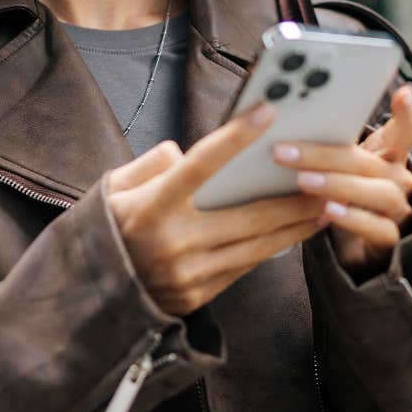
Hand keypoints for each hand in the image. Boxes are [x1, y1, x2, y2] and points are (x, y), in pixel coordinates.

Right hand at [104, 101, 329, 316]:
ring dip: (295, 225)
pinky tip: (296, 233)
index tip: (267, 112)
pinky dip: (274, 248)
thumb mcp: (113, 190)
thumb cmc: (105, 232)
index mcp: (150, 207)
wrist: (84, 299)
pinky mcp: (198, 296)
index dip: (235, 137)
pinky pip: (245, 267)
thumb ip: (152, 165)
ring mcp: (188, 274)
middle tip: (327, 174)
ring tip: (326, 205)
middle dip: (293, 195)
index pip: (200, 164)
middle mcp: (173, 242)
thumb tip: (188, 153)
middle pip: (248, 213)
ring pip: (257, 245)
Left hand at [270, 83, 411, 280]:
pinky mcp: (390, 237)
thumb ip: (328, 142)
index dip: (406, 112)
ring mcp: (398, 208)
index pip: (406, 129)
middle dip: (327, 156)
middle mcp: (399, 178)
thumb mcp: (341, 162)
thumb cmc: (345, 191)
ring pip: (380, 193)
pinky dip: (353, 219)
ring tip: (304, 181)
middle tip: (286, 152)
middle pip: (372, 162)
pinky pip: (377, 227)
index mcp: (389, 153)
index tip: (402, 93)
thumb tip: (283, 120)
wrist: (357, 241)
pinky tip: (327, 211)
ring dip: (338, 185)